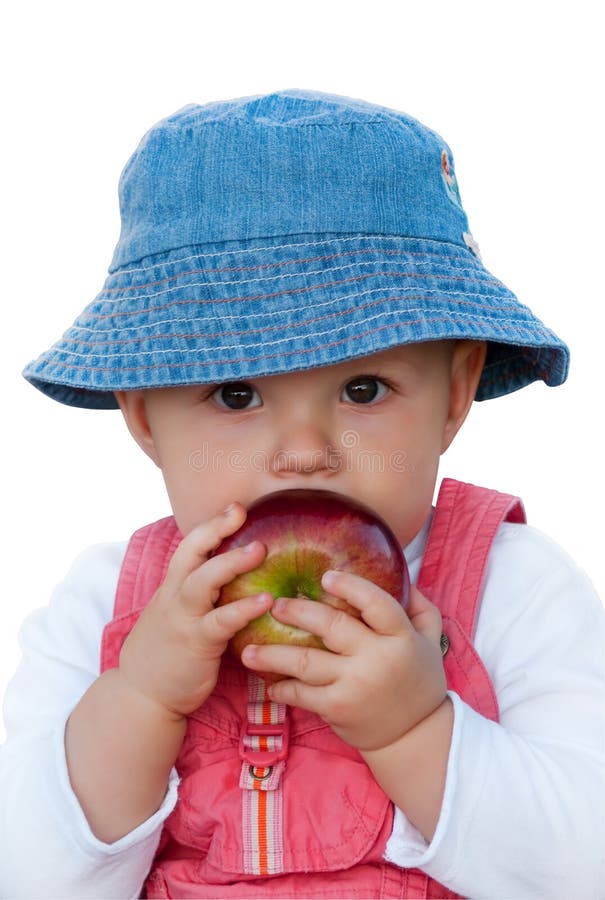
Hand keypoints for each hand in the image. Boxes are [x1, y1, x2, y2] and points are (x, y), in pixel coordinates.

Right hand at [118, 503, 272, 719]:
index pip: (189, 547)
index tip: (235, 508)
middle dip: (215, 529)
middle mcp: (175, 596)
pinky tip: (266, 601)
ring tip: (260, 549)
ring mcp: (184, 618)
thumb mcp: (178, 616)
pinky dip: (243, 609)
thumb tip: (233, 579)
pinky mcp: (196, 643)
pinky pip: (221, 621)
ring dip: (231, 563)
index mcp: (173, 588)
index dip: (211, 526)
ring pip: (203, 581)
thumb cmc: (168, 654)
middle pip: (191, 553)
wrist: (142, 695)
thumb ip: (200, 596)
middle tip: (241, 512)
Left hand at [241, 573, 445, 751]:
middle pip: (331, 626)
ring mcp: (354, 684)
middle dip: (298, 612)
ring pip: (305, 661)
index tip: (326, 575)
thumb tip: (402, 573)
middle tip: (276, 604)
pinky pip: (301, 693)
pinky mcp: (337, 708)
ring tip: (248, 649)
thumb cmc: (419, 680)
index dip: (351, 586)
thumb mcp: (430, 639)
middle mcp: (377, 658)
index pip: (376, 603)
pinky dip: (282, 688)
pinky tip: (269, 683)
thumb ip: (420, 606)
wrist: (414, 736)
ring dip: (272, 654)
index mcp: (401, 636)